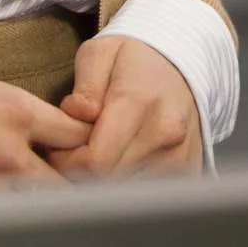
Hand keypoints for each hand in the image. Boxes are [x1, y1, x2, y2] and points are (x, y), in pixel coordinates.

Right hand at [0, 40, 92, 199]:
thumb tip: (42, 137)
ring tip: (24, 202)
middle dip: (68, 188)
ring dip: (32, 207)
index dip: (83, 147)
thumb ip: (12, 113)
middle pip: (66, 186)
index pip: (77, 137)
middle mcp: (5, 153)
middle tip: (62, 188)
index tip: (80, 153)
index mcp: (13, 111)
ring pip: (33, 212)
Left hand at [45, 36, 202, 178]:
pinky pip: (150, 194)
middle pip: (110, 181)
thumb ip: (86, 85)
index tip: (58, 147)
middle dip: (82, 172)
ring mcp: (181, 157)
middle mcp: (165, 134)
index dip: (67, 160)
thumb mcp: (100, 53)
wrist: (177, 65)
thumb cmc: (132, 59)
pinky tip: (120, 162)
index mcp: (139, 101)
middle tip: (73, 150)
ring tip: (98, 153)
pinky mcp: (189, 171)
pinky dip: (129, 184)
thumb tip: (76, 112)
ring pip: (128, 192)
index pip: (96, 160)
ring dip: (106, 181)